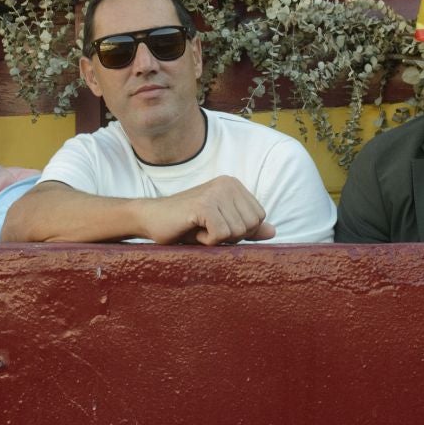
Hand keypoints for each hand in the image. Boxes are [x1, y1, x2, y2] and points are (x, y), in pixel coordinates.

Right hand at [138, 176, 274, 245]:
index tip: (215, 226)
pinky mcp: (204, 204)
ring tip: (198, 228)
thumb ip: (247, 228)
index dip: (239, 231)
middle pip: (251, 225)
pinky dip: (207, 241)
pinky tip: (192, 229)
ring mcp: (216, 191)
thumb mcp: (221, 227)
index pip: (259, 217)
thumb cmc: (185, 225)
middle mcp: (228, 183)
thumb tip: (273, 231)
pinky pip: (222, 235)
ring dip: (217, 239)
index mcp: (234, 185)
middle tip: (205, 228)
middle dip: (230, 237)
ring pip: (238, 232)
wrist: (150, 219)